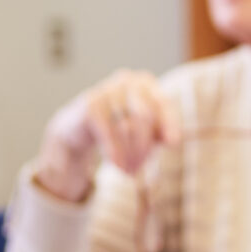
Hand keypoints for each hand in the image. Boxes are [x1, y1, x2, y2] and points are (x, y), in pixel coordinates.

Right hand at [35, 70, 180, 201]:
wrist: (78, 126)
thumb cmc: (119, 126)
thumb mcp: (144, 129)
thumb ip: (161, 132)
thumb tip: (172, 141)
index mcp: (145, 83)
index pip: (163, 103)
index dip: (169, 123)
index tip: (172, 144)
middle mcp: (127, 81)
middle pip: (144, 117)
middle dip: (144, 146)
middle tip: (140, 167)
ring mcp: (107, 90)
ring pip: (127, 127)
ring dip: (130, 154)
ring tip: (130, 170)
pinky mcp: (90, 105)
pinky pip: (109, 133)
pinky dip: (114, 152)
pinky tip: (117, 165)